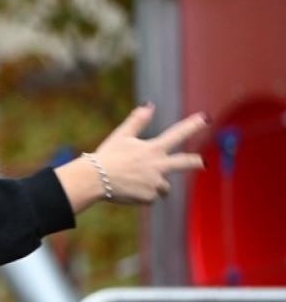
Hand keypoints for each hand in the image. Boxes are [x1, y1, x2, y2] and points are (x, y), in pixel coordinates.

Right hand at [89, 105, 208, 203]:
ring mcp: (156, 183)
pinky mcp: (149, 197)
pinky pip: (150, 197)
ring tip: (132, 181)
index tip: (205, 118)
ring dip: (154, 184)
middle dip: (196, 162)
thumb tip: (149, 104)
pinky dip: (141, 195)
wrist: (95, 179)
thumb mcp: (122, 135)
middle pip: (185, 163)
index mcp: (153, 149)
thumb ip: (138, 121)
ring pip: (163, 185)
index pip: (178, 134)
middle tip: (203, 163)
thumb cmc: (107, 156)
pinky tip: (128, 190)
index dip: (193, 125)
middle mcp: (159, 166)